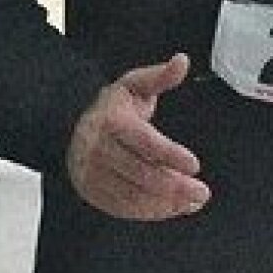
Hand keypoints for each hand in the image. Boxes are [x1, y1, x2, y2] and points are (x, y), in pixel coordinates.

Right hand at [66, 53, 210, 220]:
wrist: (71, 127)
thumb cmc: (113, 107)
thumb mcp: (135, 85)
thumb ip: (161, 76)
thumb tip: (182, 60)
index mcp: (112, 121)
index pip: (145, 141)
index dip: (170, 154)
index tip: (195, 164)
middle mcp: (100, 150)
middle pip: (141, 173)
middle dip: (175, 186)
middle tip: (202, 192)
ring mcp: (94, 174)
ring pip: (134, 195)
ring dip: (167, 203)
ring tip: (193, 202)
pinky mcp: (93, 192)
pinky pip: (124, 208)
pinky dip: (151, 212)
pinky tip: (173, 208)